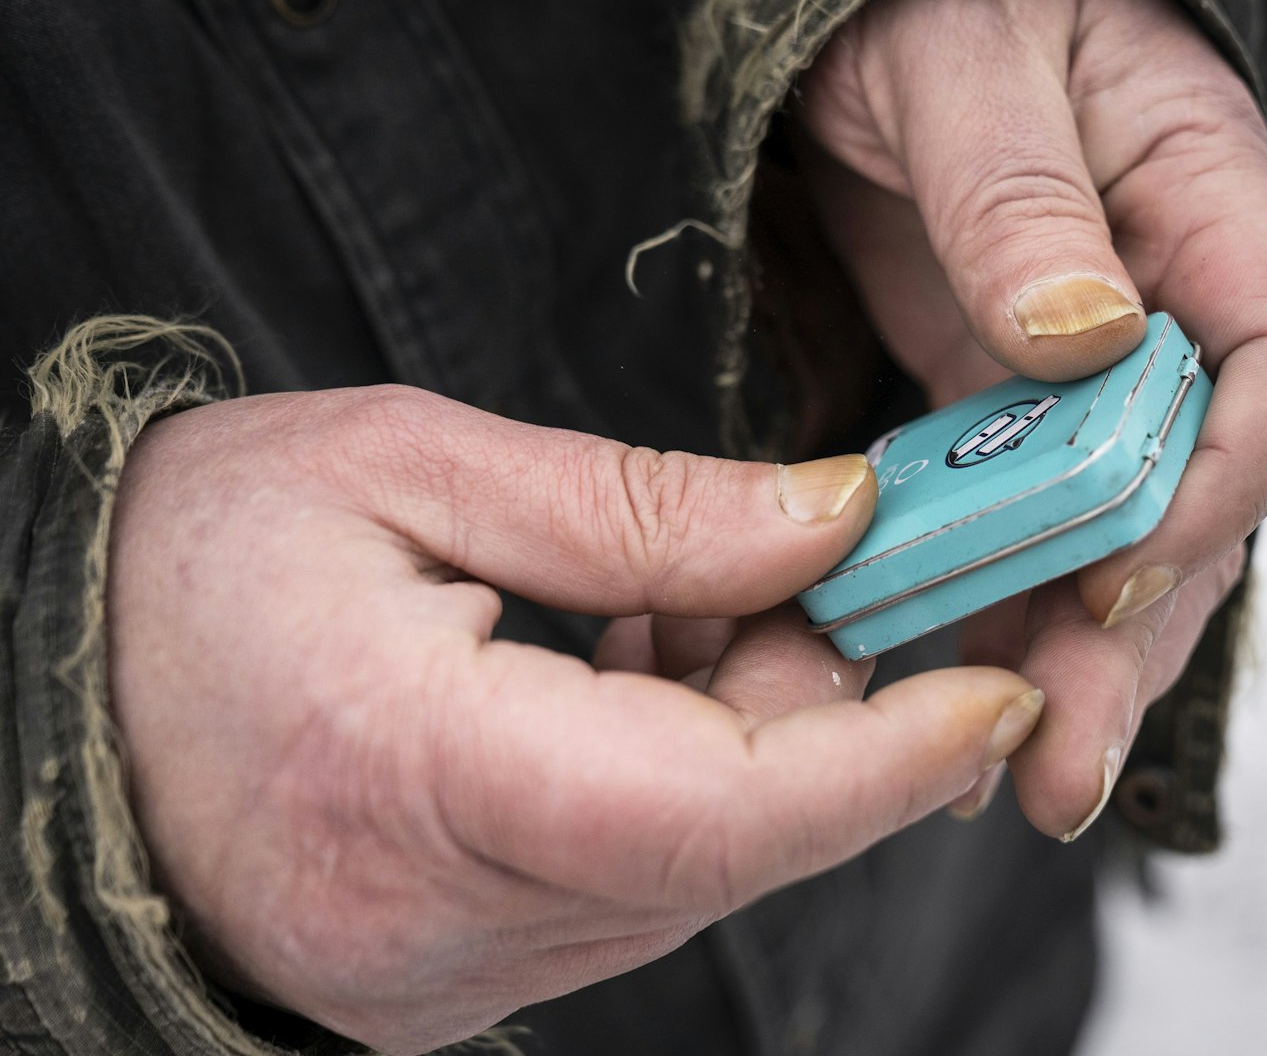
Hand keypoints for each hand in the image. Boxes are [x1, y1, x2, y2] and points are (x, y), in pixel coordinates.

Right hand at [106, 386, 1041, 1053]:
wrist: (48, 695)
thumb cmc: (188, 563)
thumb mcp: (404, 466)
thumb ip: (638, 509)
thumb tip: (833, 522)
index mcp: (414, 774)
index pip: (714, 807)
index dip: (881, 754)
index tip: (998, 684)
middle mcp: (443, 922)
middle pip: (733, 838)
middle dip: (828, 701)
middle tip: (840, 564)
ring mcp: (451, 971)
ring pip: (701, 864)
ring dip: (755, 728)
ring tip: (694, 593)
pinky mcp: (459, 973)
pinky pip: (640, 879)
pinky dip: (688, 770)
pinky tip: (642, 662)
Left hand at [799, 0, 1266, 837]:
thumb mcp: (964, 67)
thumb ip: (1021, 198)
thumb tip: (1082, 337)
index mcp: (1208, 199)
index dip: (1233, 471)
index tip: (1130, 556)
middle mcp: (1176, 305)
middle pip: (1209, 488)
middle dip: (1142, 621)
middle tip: (1067, 745)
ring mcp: (1097, 369)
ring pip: (1122, 532)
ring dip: (1076, 653)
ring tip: (1019, 774)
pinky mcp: (1015, 406)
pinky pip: (1027, 523)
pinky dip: (994, 609)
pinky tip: (951, 691)